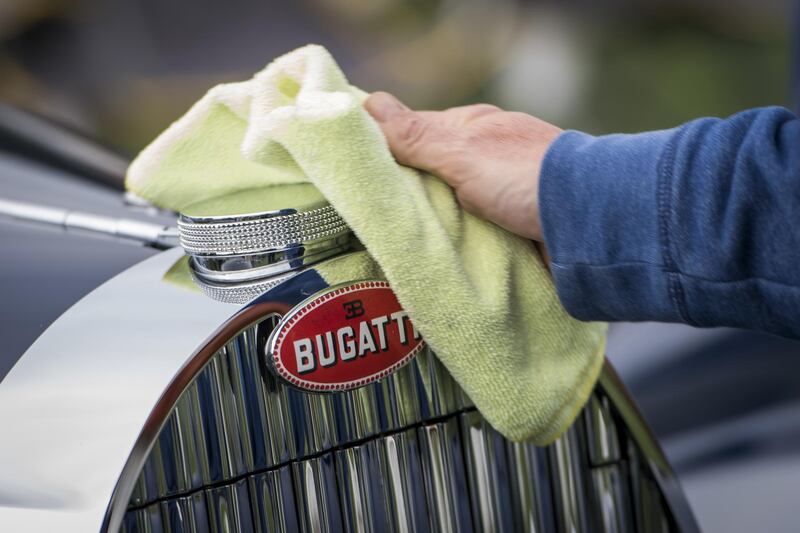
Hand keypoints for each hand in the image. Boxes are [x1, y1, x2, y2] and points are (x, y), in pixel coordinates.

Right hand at [364, 91, 561, 242]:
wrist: (591, 221)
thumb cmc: (525, 176)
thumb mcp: (460, 153)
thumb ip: (414, 135)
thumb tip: (366, 102)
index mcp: (470, 130)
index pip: (412, 133)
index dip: (382, 149)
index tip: (352, 172)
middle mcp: (485, 157)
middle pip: (430, 174)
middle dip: (406, 195)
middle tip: (370, 219)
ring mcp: (501, 191)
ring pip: (451, 205)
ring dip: (433, 223)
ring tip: (399, 246)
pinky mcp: (513, 224)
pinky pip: (474, 230)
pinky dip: (458, 241)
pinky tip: (439, 256)